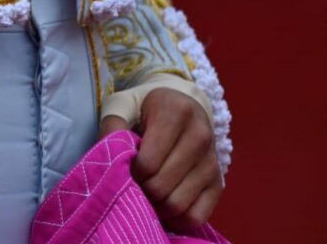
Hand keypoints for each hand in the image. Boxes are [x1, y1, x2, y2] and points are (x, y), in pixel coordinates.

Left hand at [100, 87, 222, 231]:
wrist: (182, 108)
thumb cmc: (146, 109)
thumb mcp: (124, 106)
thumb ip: (113, 126)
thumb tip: (108, 155)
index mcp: (176, 113)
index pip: (147, 162)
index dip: (130, 172)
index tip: (123, 167)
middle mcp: (200, 137)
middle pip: (161, 186)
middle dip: (139, 191)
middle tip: (130, 184)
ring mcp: (213, 162)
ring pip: (178, 205)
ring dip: (154, 207)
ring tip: (143, 194)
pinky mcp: (218, 183)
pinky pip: (196, 217)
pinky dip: (175, 220)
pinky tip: (161, 207)